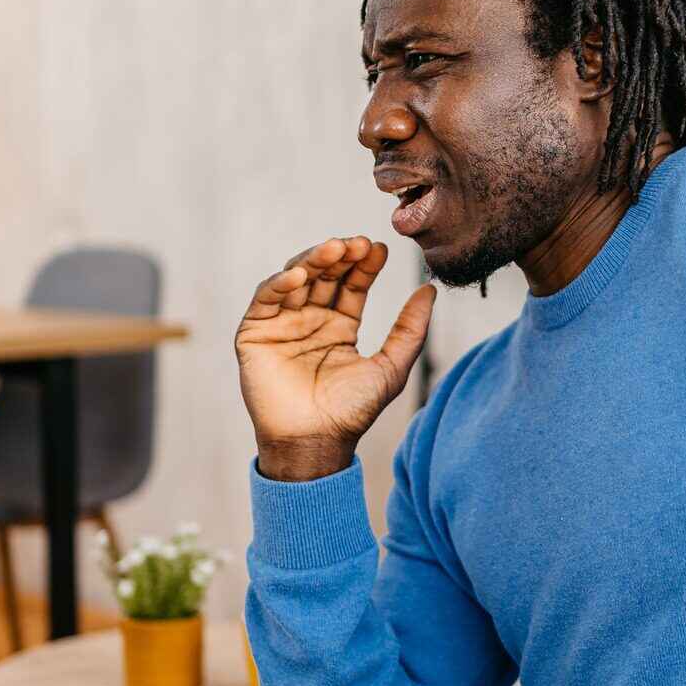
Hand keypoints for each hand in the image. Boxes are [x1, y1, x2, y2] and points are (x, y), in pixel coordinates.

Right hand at [236, 236, 435, 480]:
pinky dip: (279, 283)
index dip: (364, 265)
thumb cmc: (352, 412)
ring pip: (295, 279)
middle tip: (357, 243)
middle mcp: (310, 320)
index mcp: (339, 327)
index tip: (380, 249)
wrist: (314, 442)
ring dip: (312, 260)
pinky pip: (265, 299)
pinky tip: (299, 274)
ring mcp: (282, 324)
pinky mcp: (255, 333)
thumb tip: (431, 290)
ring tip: (334, 249)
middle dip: (340, 256)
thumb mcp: (391, 367)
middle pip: (324, 275)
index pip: (352, 285)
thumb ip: (411, 329)